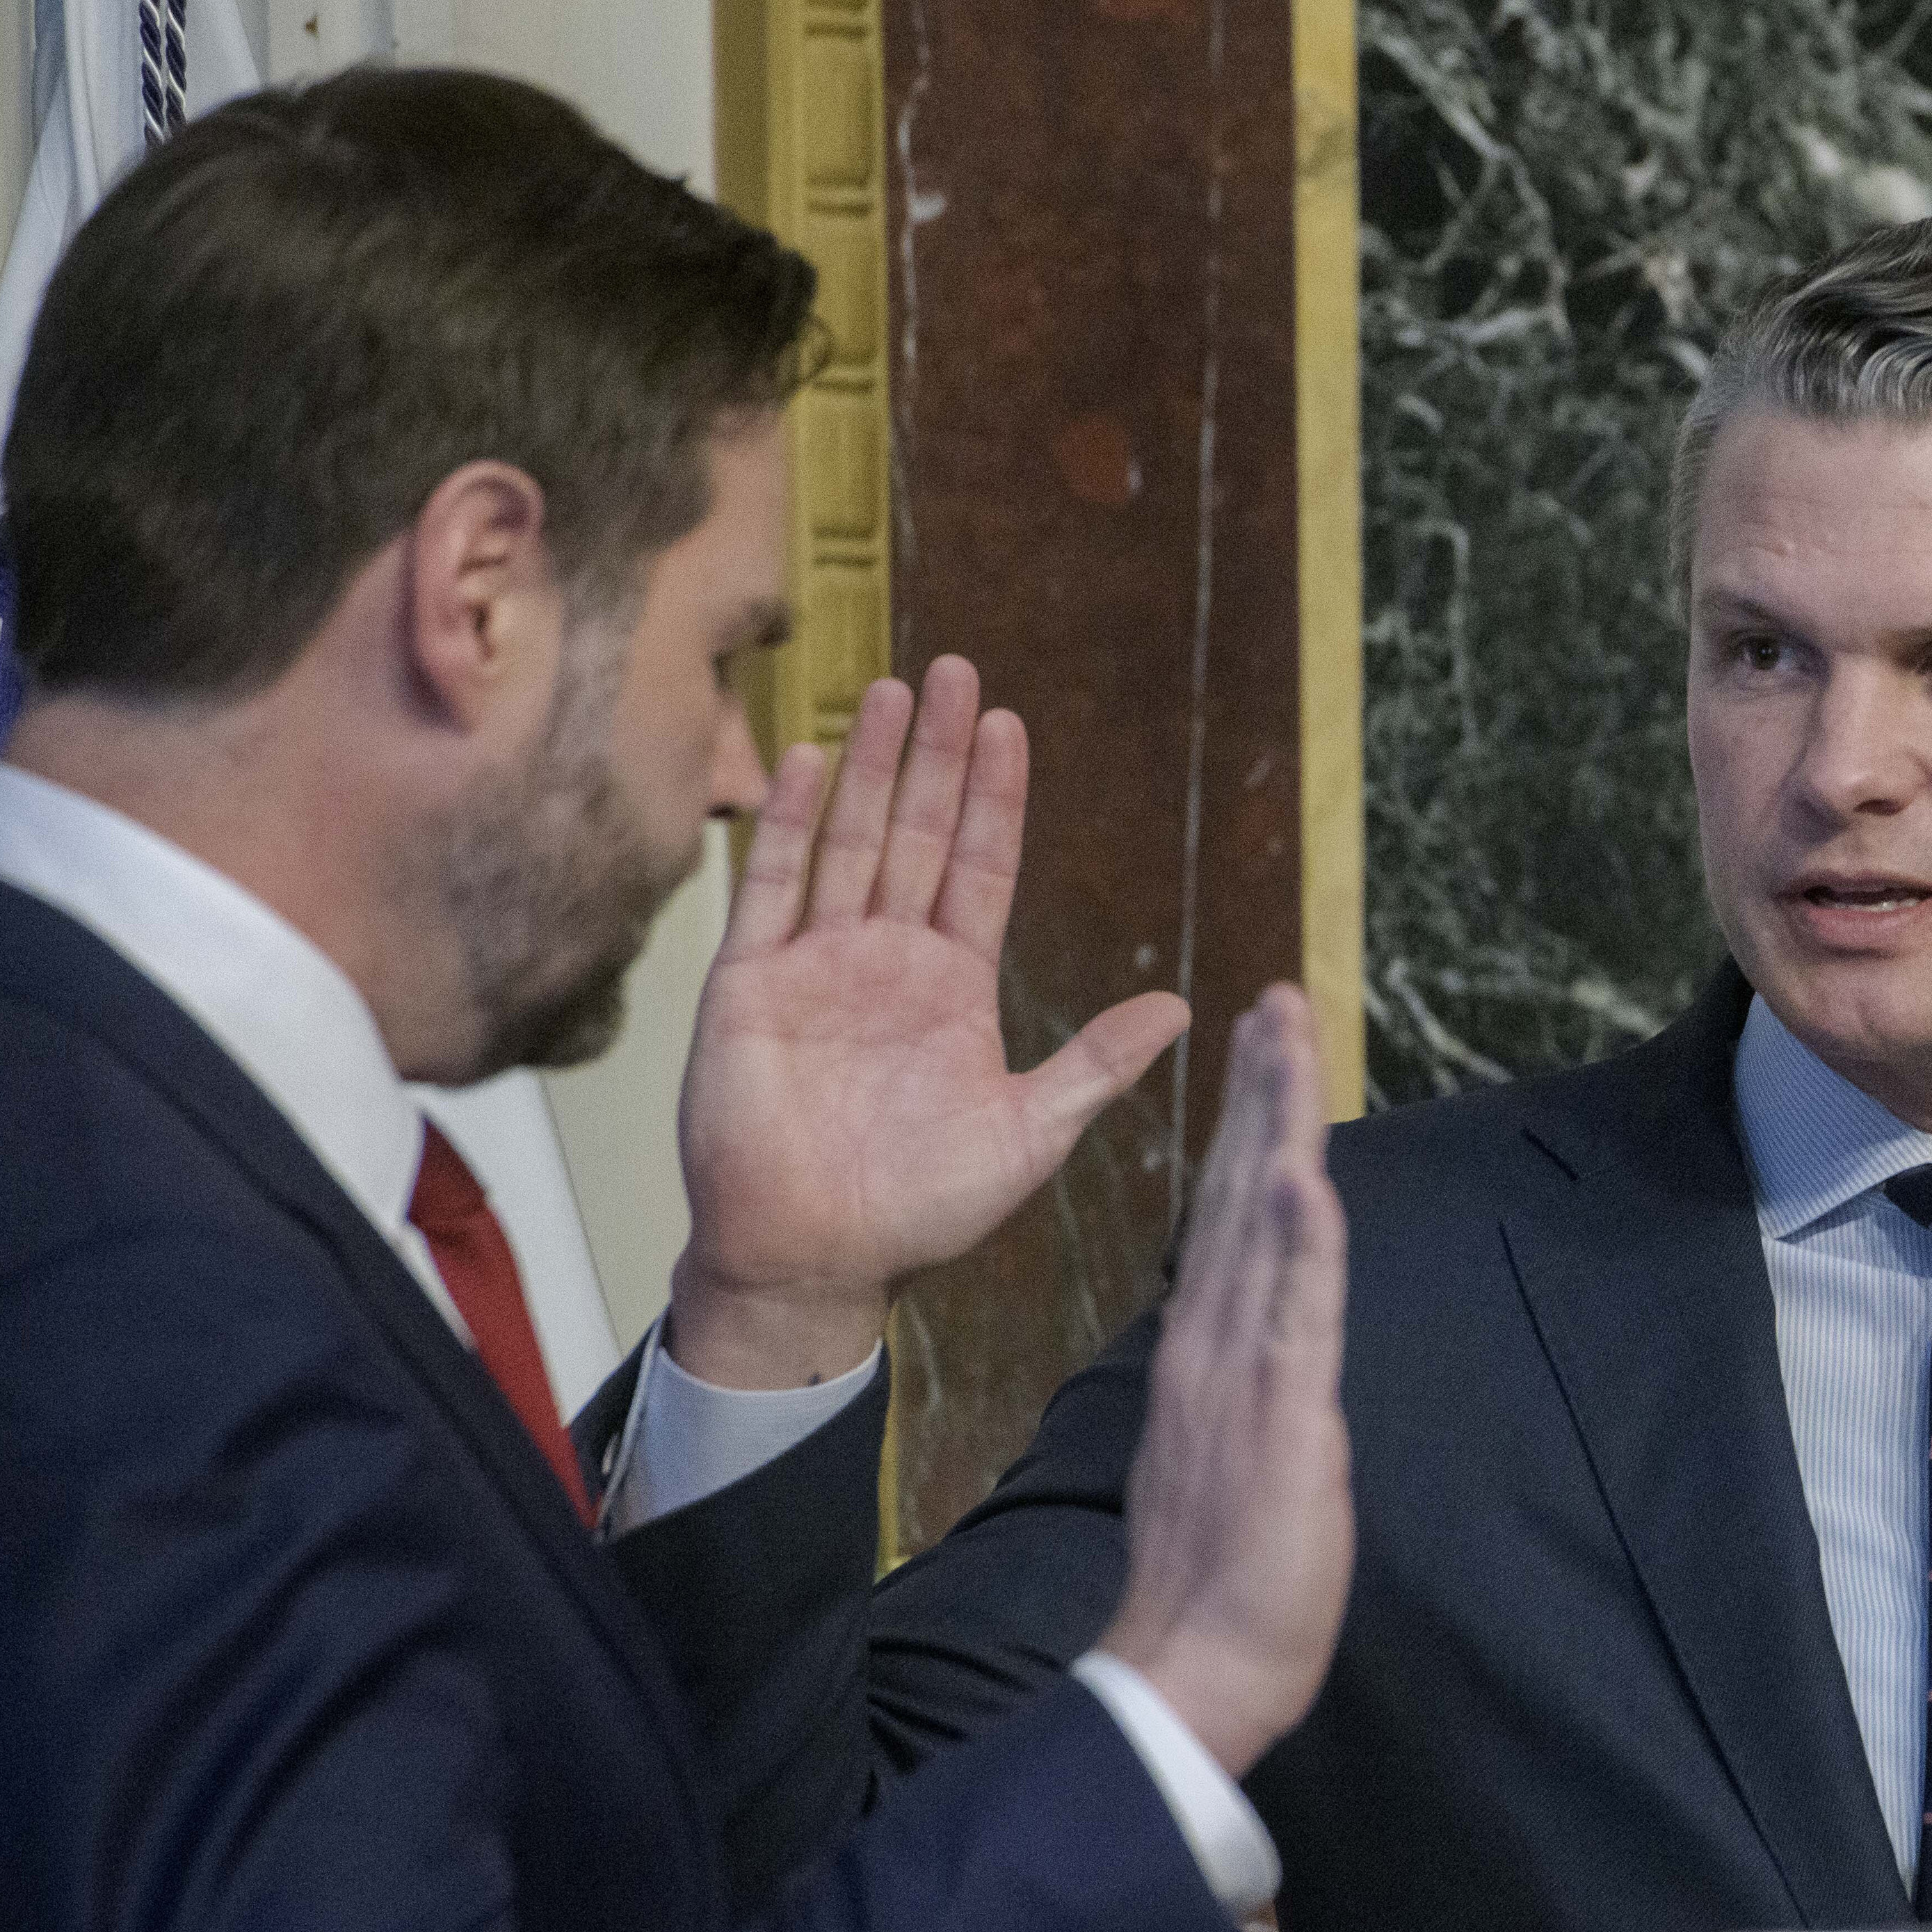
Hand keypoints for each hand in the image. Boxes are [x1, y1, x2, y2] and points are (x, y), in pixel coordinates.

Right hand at [669, 660, 1194, 1387]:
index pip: (983, 868)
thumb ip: (1097, 1064)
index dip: (998, 797)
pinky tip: (813, 764)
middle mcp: (888, 961)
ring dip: (873, 769)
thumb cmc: (921, 1210)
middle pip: (920, 834)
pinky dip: (791, 825)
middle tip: (958, 670)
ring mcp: (817, 965)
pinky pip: (771, 889)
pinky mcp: (752, 984)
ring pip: (850, 841)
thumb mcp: (1031, 1132)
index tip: (1012, 726)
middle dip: (939, 754)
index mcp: (955, 988)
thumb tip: (1180, 1007)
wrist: (816, 1261)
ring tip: (893, 689)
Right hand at [1096, 987, 1351, 1776]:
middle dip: (1262, 1093)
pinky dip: (1296, 1239)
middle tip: (1276, 1000)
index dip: (1248, 1131)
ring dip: (1278, 1125)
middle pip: (1240, 1193)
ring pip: (1264, 1224)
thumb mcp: (1242, 1464)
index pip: (1230, 1221)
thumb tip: (1272, 1364)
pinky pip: (1290, 1311)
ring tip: (1286, 1035)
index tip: (1264, 1051)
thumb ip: (1252, 1399)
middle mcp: (1213, 1345)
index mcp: (1206, 1357)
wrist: (1191, 1673)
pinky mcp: (1276, 1415)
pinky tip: (1297, 1172)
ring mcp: (1240, 1372)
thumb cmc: (1222, 1587)